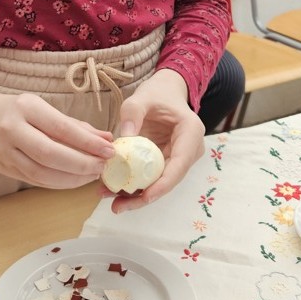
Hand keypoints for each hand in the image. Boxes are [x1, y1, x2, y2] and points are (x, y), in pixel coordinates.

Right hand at [0, 83, 113, 188]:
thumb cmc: (16, 110)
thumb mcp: (43, 108)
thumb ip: (75, 125)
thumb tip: (106, 139)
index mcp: (25, 108)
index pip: (61, 128)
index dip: (88, 142)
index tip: (108, 149)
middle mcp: (12, 129)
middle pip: (51, 154)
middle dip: (82, 163)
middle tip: (103, 166)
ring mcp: (5, 152)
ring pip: (42, 173)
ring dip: (72, 178)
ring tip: (92, 175)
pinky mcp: (5, 169)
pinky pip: (36, 180)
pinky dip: (59, 183)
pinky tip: (75, 180)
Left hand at [107, 68, 204, 213]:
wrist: (166, 93)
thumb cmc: (157, 94)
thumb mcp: (142, 97)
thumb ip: (132, 112)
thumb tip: (125, 137)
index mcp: (191, 133)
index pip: (179, 165)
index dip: (163, 185)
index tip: (144, 197)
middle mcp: (190, 150)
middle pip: (169, 180)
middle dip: (144, 196)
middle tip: (117, 207)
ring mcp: (179, 158)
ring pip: (160, 183)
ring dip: (136, 195)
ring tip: (109, 200)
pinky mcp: (167, 162)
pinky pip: (152, 177)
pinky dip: (135, 184)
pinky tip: (113, 190)